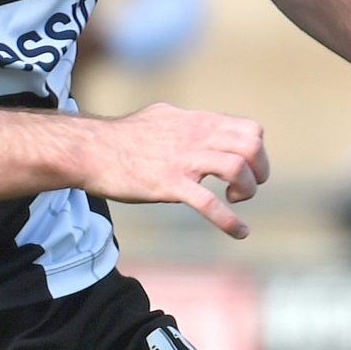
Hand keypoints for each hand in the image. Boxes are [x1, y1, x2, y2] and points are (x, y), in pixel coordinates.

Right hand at [78, 104, 269, 239]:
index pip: (249, 129)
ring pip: (237, 168)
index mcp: (197, 122)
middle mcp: (196, 136)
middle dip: (259, 170)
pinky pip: (209, 203)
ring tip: (235, 200)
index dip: (257, 151)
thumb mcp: (162, 118)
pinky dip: (230, 221)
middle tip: (246, 188)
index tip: (247, 168)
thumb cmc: (122, 137)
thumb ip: (186, 124)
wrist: (91, 150)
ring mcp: (184, 160)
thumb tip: (197, 127)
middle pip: (251, 145)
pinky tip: (239, 232)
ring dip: (246, 190)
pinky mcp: (169, 184)